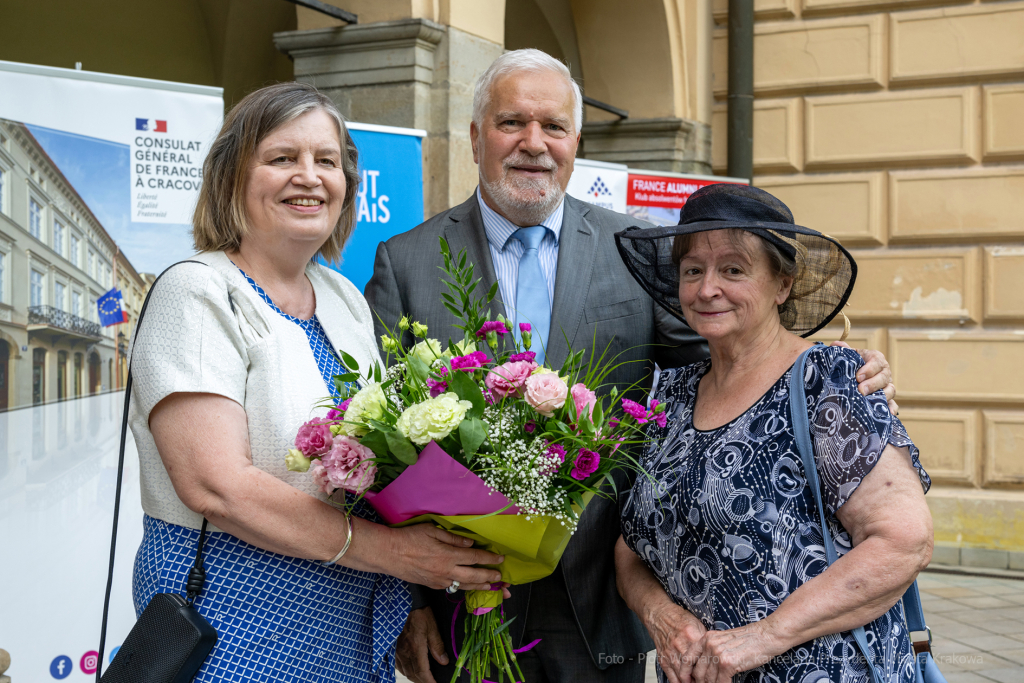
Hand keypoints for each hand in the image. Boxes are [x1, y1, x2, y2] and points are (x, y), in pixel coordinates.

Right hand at [385, 523, 503, 589]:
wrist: (388, 553)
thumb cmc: (409, 538)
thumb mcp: (432, 530)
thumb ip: (453, 538)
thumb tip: (470, 543)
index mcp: (447, 555)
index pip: (474, 558)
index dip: (489, 559)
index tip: (500, 559)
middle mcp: (445, 571)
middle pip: (473, 576)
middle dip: (489, 576)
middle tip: (501, 578)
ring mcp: (438, 580)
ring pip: (463, 586)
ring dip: (478, 586)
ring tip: (490, 587)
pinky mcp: (431, 585)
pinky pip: (451, 587)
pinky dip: (462, 588)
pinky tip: (466, 586)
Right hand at [396, 607, 446, 682]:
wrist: (403, 602)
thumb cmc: (418, 612)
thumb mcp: (432, 626)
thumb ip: (437, 645)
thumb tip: (444, 661)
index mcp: (415, 647)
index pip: (422, 672)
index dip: (429, 682)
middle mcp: (404, 652)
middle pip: (413, 675)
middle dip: (423, 681)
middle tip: (432, 682)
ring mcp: (396, 650)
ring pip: (405, 671)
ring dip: (415, 678)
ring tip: (424, 678)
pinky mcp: (393, 647)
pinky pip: (398, 665)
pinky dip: (406, 671)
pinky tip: (411, 670)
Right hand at [644, 601, 707, 682]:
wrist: (659, 615)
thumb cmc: (678, 619)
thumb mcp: (697, 624)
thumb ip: (705, 639)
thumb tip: (716, 650)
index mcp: (692, 636)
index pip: (704, 658)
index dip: (711, 668)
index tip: (715, 673)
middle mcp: (680, 645)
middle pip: (693, 669)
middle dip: (701, 679)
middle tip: (707, 681)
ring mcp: (670, 653)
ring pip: (682, 676)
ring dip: (690, 682)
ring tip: (697, 682)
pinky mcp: (663, 658)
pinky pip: (671, 676)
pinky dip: (679, 682)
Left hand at [692, 622, 780, 682]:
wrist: (765, 636)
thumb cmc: (747, 640)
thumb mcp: (723, 640)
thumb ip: (711, 651)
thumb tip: (702, 669)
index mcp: (706, 638)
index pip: (687, 658)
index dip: (684, 673)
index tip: (685, 681)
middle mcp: (709, 644)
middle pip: (697, 671)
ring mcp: (718, 653)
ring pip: (707, 679)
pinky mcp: (728, 663)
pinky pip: (720, 682)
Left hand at [832, 342, 897, 413]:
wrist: (853, 375)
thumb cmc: (850, 364)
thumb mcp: (847, 355)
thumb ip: (843, 350)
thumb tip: (836, 345)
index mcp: (875, 359)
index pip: (876, 361)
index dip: (869, 369)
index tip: (858, 376)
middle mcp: (884, 372)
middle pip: (884, 377)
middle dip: (873, 384)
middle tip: (861, 390)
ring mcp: (886, 386)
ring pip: (890, 390)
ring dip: (882, 396)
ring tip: (869, 401)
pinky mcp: (886, 399)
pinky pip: (892, 404)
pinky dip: (891, 408)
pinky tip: (888, 413)